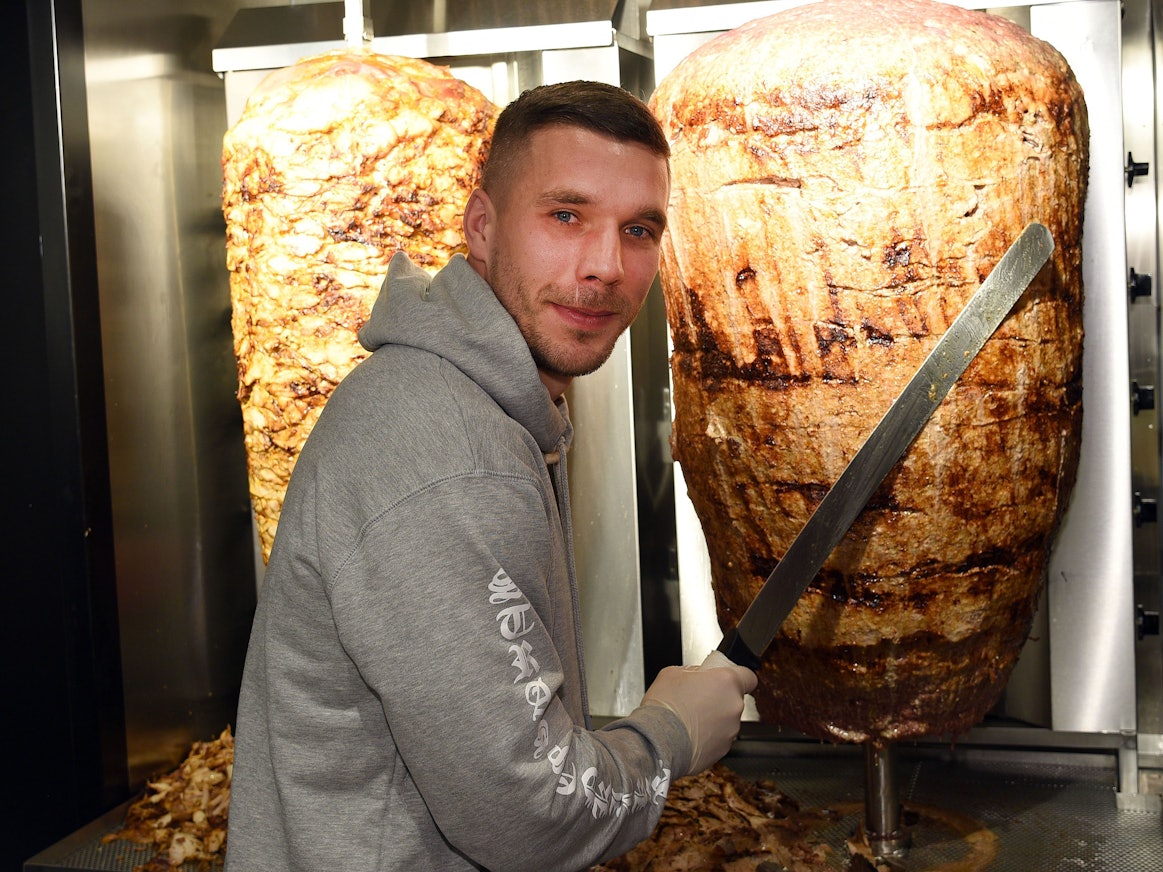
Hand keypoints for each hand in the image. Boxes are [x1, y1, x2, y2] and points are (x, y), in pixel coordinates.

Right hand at [641, 650, 757, 775]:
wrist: (657, 742)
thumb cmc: (664, 707)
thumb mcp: (673, 673)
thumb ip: (694, 672)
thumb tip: (698, 676)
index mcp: (726, 682)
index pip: (749, 676)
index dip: (738, 677)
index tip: (727, 678)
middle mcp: (733, 706)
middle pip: (733, 699)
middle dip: (718, 698)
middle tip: (696, 698)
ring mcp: (730, 730)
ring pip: (726, 720)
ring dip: (713, 718)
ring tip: (689, 719)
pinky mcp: (723, 750)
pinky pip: (718, 738)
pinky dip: (707, 736)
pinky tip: (688, 733)